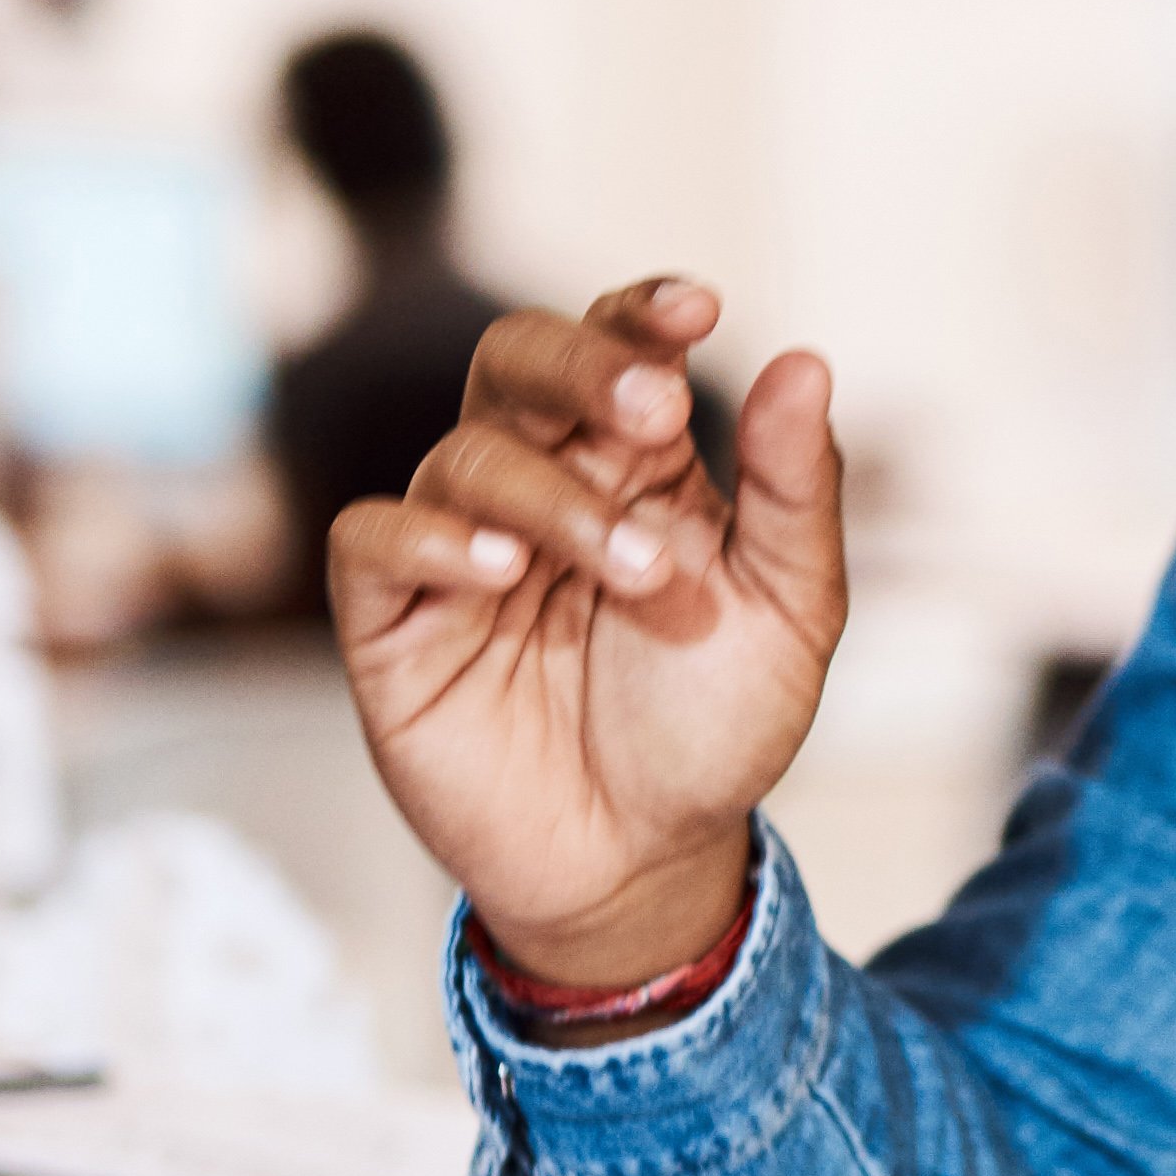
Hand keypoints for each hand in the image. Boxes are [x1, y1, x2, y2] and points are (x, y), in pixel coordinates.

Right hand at [326, 281, 839, 988]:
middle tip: (655, 411)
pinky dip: (429, 538)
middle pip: (514, 360)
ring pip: (464, 455)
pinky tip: (498, 570)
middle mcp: (537, 483)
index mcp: (632, 463)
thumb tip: (805, 364)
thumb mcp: (788, 613)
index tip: (699, 312)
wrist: (646, 862)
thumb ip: (795, 492)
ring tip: (628, 571)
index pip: (616, 347)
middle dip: (581, 366)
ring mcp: (456, 548)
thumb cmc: (712, 729)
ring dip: (551, 497)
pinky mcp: (391, 621)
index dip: (641, 314)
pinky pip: (371, 539)